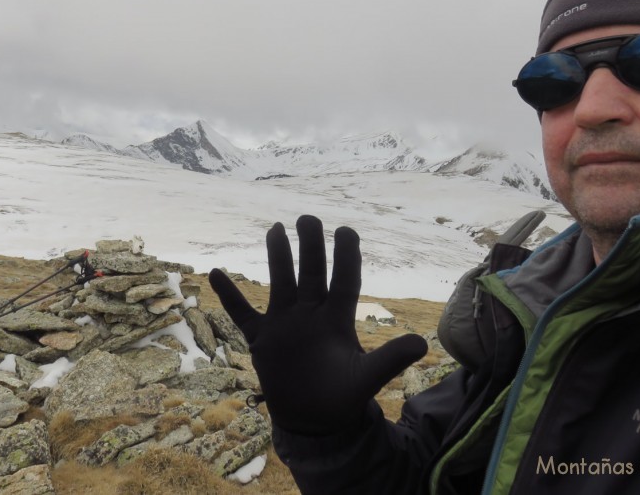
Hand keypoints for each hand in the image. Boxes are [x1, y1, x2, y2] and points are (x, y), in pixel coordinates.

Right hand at [209, 215, 426, 434]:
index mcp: (338, 319)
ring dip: (277, 257)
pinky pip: (242, 313)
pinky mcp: (261, 339)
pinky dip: (229, 296)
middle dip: (309, 246)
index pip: (344, 281)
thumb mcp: (367, 378)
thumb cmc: (343, 397)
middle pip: (311, 273)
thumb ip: (390, 358)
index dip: (346, 257)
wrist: (314, 421)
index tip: (346, 231)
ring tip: (274, 229)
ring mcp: (285, 324)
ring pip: (280, 282)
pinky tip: (216, 273)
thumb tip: (423, 343)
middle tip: (307, 218)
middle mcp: (311, 314)